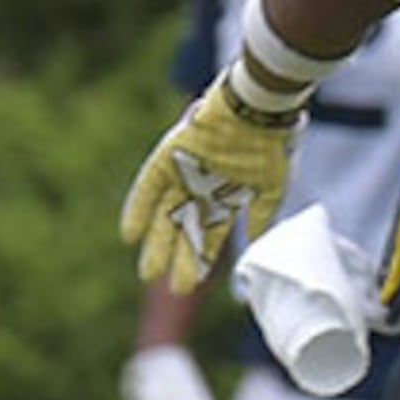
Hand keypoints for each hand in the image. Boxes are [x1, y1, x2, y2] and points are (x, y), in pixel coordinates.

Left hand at [120, 77, 299, 290]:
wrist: (256, 109)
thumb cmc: (268, 145)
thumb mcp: (270, 188)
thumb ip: (260, 216)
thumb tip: (257, 244)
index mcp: (223, 197)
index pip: (208, 236)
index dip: (200, 261)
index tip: (191, 286)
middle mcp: (200, 189)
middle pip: (184, 231)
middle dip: (178, 259)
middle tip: (173, 289)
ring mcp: (183, 174)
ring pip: (165, 215)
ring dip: (157, 243)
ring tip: (149, 274)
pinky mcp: (168, 158)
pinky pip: (147, 187)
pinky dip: (138, 210)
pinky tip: (129, 234)